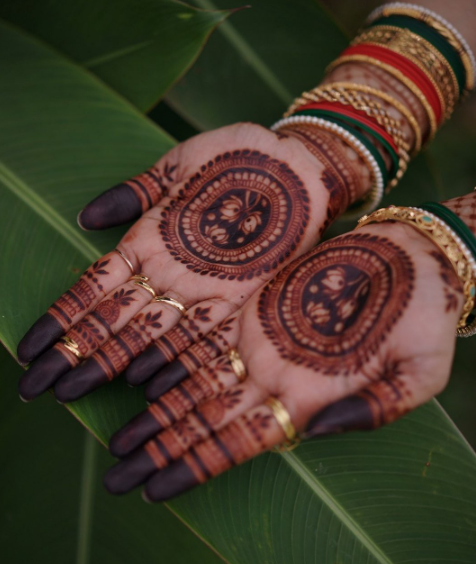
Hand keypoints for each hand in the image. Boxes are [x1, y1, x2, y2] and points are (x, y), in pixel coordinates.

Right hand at [17, 122, 366, 401]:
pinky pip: (201, 337)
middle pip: (114, 321)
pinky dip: (174, 361)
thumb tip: (86, 217)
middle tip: (38, 389)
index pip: (94, 289)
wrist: (303, 164)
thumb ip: (136, 190)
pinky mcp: (242, 301)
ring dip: (113, 366)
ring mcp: (203, 291)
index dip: (61, 319)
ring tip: (75, 396)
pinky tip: (145, 388)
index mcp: (149, 241)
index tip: (28, 349)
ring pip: (149, 336)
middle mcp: (171, 275)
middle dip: (75, 355)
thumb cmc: (241, 155)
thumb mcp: (180, 163)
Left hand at [103, 222, 461, 500]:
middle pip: (205, 416)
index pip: (242, 441)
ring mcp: (262, 338)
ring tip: (116, 434)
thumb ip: (371, 408)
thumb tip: (318, 433)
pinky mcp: (257, 304)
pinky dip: (171, 354)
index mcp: (310, 395)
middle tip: (115, 473)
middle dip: (160, 446)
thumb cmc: (427, 312)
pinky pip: (205, 334)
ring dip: (155, 408)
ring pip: (196, 379)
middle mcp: (276, 371)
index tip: (154, 490)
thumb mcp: (419, 371)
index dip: (196, 465)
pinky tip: (138, 374)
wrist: (417, 256)